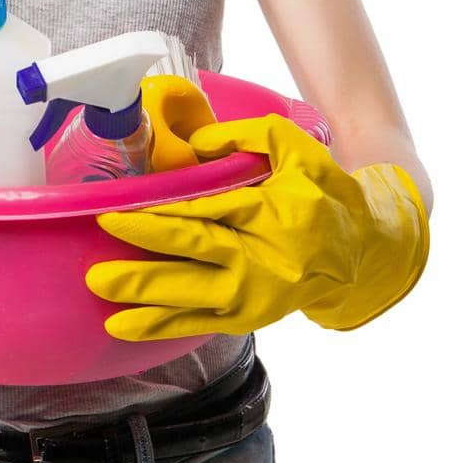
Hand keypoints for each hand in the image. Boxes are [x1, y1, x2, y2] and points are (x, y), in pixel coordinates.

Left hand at [84, 113, 429, 339]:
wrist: (362, 252)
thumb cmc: (324, 192)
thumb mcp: (297, 148)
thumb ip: (246, 136)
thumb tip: (195, 145)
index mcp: (274, 213)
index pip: (209, 210)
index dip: (162, 211)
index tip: (119, 210)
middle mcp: (263, 258)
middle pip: (196, 252)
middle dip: (144, 250)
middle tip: (102, 244)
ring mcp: (255, 294)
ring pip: (192, 295)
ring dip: (144, 293)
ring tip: (100, 288)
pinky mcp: (250, 317)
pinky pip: (199, 324)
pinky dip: (160, 326)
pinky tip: (123, 326)